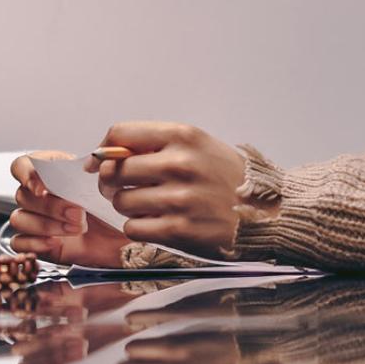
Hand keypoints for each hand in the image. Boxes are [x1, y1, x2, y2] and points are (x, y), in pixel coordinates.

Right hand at [9, 150, 129, 266]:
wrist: (121, 239)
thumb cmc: (112, 209)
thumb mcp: (110, 186)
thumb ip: (99, 170)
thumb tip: (94, 163)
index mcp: (52, 172)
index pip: (22, 165)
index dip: (26, 174)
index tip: (42, 188)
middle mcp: (39, 195)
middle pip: (22, 195)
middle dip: (51, 206)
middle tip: (78, 213)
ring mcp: (35, 219)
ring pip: (19, 219)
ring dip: (46, 225)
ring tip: (76, 228)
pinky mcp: (35, 243)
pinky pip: (19, 242)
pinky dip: (34, 243)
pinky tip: (55, 242)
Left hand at [85, 122, 247, 258]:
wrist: (265, 212)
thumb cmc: (228, 178)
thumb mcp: (198, 145)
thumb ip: (155, 145)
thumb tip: (104, 157)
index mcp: (183, 136)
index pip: (120, 134)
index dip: (102, 150)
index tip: (99, 162)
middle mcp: (179, 163)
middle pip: (115, 171)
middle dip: (112, 183)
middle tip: (123, 189)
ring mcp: (179, 198)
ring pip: (121, 201)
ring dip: (127, 206)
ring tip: (148, 206)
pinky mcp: (179, 229)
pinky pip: (133, 228)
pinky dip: (139, 227)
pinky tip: (158, 222)